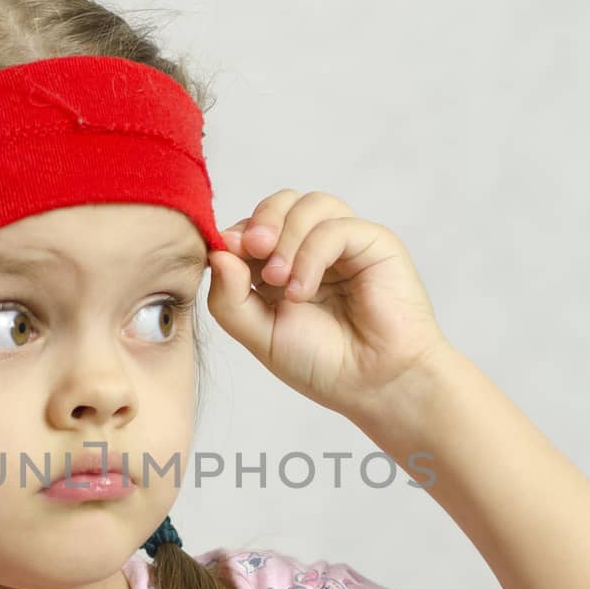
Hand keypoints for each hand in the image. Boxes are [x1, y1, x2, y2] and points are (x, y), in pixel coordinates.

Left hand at [205, 189, 450, 423]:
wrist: (373, 385)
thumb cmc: (323, 364)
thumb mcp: (260, 335)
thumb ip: (230, 298)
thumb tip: (216, 252)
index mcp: (282, 266)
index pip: (254, 227)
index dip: (237, 234)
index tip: (224, 253)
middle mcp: (314, 249)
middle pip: (281, 203)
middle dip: (261, 220)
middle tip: (253, 250)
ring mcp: (345, 244)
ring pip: (309, 204)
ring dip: (286, 237)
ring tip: (280, 280)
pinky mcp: (373, 243)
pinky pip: (335, 227)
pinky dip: (311, 254)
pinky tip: (304, 290)